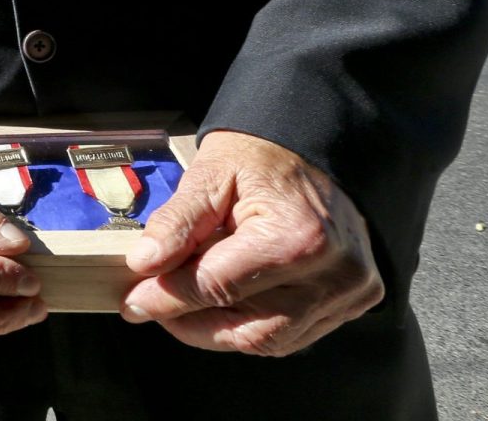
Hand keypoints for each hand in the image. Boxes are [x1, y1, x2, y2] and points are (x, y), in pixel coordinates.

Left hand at [122, 129, 382, 354]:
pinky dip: (252, 324)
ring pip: (270, 340)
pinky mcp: (354, 299)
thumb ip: (177, 223)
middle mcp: (331, 273)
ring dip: (219, 330)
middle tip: (151, 306)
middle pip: (246, 327)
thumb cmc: (262, 156)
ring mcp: (348, 291)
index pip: (217, 286)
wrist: (313, 147)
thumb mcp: (209, 175)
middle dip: (190, 323)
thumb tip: (144, 264)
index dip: (167, 298)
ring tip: (185, 302)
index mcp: (296, 237)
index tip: (133, 302)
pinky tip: (226, 302)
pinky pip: (294, 333)